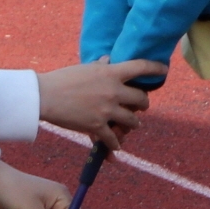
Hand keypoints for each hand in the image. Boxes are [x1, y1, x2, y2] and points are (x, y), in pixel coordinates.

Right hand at [37, 59, 164, 146]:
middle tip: (141, 106)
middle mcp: (113, 91)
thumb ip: (100, 66)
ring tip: (131, 125)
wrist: (45, 96)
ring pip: (132, 121)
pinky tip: (116, 148)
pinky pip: (114, 140)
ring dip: (133, 124)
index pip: (140, 67)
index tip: (164, 68)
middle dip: (143, 105)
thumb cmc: (62, 79)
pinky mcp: (98, 126)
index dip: (156, 67)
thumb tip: (107, 60)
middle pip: (141, 99)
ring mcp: (107, 110)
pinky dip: (115, 145)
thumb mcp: (84, 68)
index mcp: (111, 73)